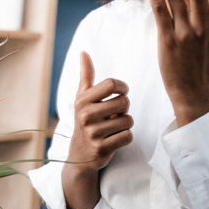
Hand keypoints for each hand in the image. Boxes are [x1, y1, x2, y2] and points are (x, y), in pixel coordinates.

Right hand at [61, 52, 131, 208]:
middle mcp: (85, 116)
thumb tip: (83, 52)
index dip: (122, 87)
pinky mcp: (103, 148)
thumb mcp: (82, 98)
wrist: (79, 155)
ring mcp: (93, 133)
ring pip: (128, 120)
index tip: (121, 92)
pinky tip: (114, 139)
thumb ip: (86, 75)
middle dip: (123, 108)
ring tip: (113, 128)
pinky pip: (128, 136)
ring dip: (125, 124)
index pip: (111, 84)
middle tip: (114, 115)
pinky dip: (125, 137)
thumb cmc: (86, 121)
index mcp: (82, 100)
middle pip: (124, 102)